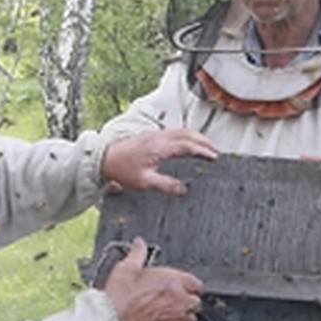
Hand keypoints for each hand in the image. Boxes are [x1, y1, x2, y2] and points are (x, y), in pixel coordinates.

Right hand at [99, 238, 204, 320]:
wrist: (113, 319)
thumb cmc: (120, 295)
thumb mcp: (127, 267)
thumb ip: (138, 253)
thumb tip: (140, 244)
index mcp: (174, 281)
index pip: (196, 284)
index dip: (189, 285)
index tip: (183, 287)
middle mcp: (179, 300)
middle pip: (196, 302)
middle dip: (187, 301)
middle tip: (173, 300)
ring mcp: (176, 318)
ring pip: (191, 319)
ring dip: (183, 317)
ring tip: (171, 314)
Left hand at [100, 129, 218, 194]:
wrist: (105, 159)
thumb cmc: (123, 170)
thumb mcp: (145, 182)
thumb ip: (166, 185)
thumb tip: (183, 189)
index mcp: (160, 147)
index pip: (187, 146)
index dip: (202, 151)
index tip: (214, 158)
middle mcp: (159, 137)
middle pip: (188, 134)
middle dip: (204, 141)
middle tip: (216, 151)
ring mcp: (155, 135)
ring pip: (181, 131)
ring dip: (196, 137)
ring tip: (206, 146)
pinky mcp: (151, 135)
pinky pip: (174, 132)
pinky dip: (186, 136)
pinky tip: (188, 143)